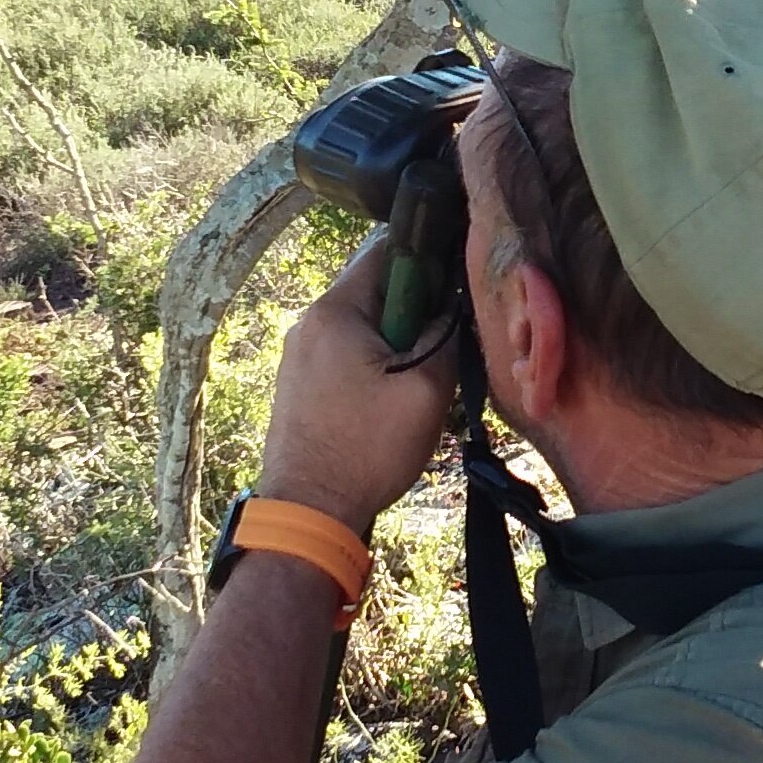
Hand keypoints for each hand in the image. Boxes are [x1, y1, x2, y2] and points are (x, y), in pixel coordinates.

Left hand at [258, 234, 457, 537]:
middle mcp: (309, 323)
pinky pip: (347, 355)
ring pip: (364, 327)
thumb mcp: (426, 390)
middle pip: (376, 291)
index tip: (463, 283)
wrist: (309, 511)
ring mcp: (299, 354)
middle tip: (450, 342)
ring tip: (425, 380)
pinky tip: (395, 400)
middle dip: (418, 310)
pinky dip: (377, 365)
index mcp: (334, 311)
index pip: (388, 251)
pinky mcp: (300, 384)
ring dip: (399, 343)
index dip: (432, 259)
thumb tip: (455, 306)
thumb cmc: (367, 449)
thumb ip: (446, 336)